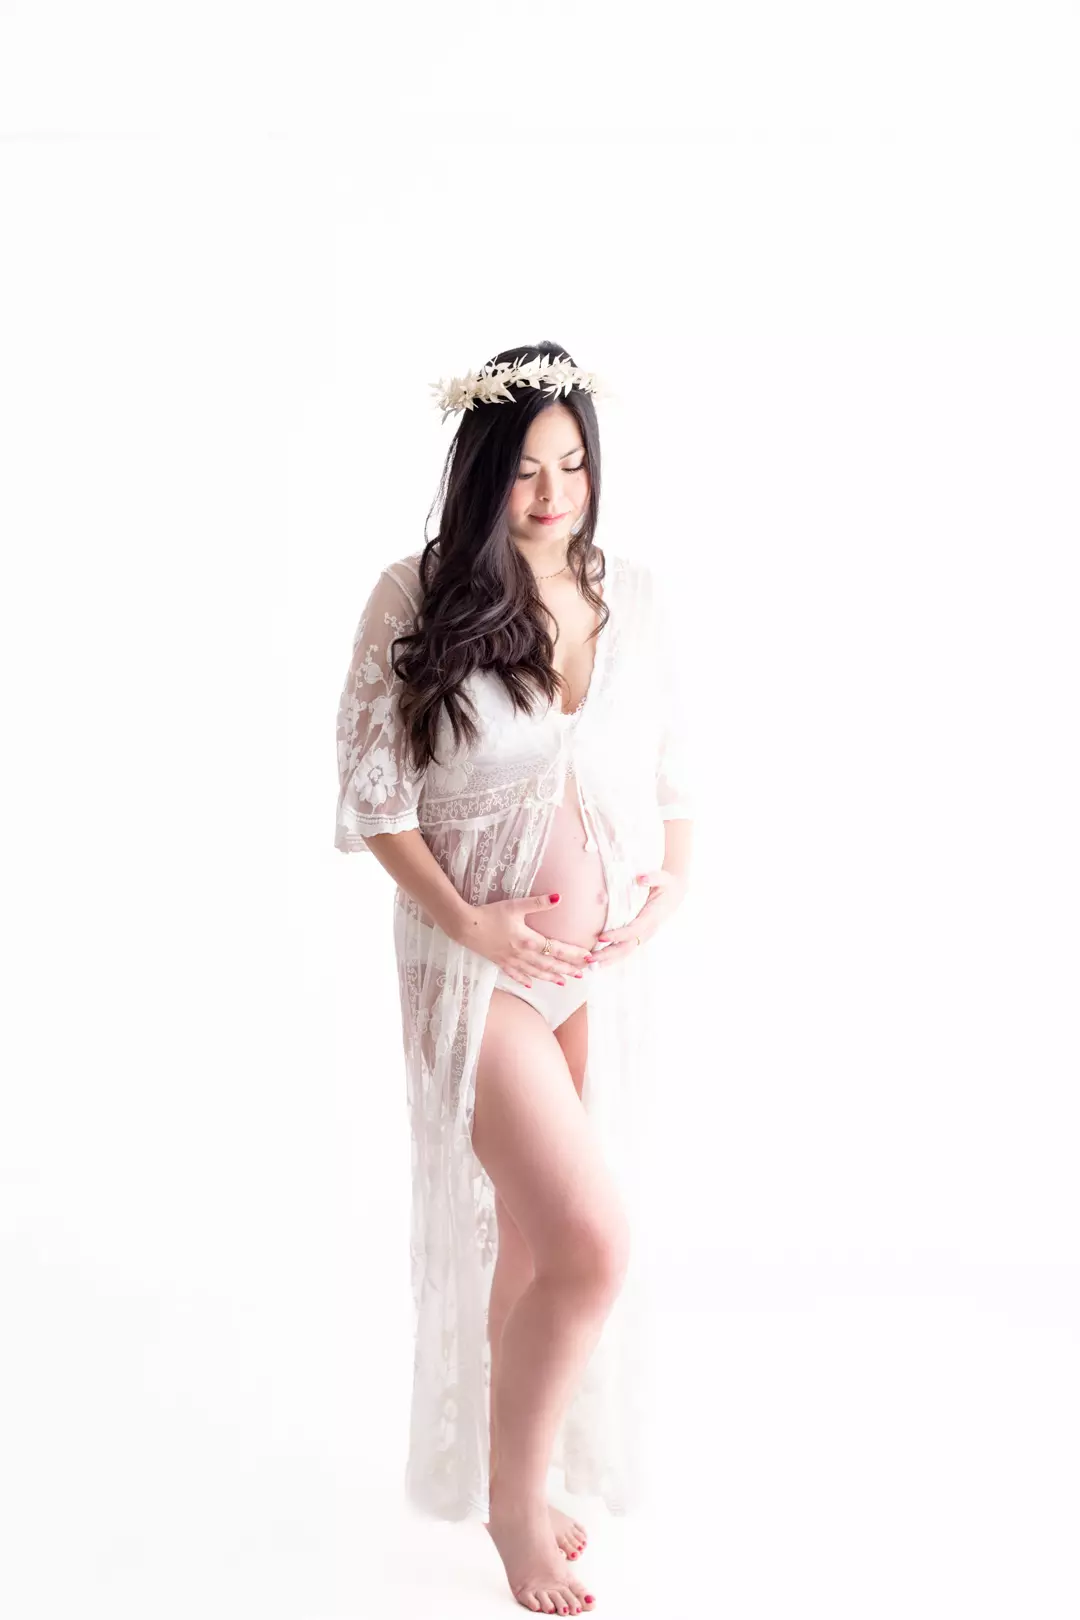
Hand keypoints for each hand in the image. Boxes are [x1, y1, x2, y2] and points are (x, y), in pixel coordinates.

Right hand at [453, 891, 593, 987]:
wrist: (465, 926)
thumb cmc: (490, 914)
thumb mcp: (515, 905)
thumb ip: (538, 903)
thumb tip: (559, 897)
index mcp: (529, 940)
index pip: (557, 949)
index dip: (574, 954)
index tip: (588, 957)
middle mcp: (522, 954)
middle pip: (549, 964)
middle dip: (567, 969)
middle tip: (582, 974)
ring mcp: (511, 961)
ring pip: (535, 972)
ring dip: (551, 977)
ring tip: (564, 983)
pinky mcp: (500, 962)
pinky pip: (515, 975)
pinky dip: (525, 980)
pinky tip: (532, 984)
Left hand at [589, 867, 687, 965]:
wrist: (676, 893)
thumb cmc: (666, 885)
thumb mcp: (663, 878)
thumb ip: (652, 877)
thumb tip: (640, 878)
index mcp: (652, 916)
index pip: (634, 929)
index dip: (618, 934)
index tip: (601, 937)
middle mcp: (648, 930)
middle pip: (627, 947)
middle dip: (608, 954)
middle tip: (589, 957)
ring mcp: (644, 936)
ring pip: (626, 952)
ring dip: (608, 960)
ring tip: (589, 965)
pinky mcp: (639, 937)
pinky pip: (625, 950)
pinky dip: (612, 958)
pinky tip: (598, 962)